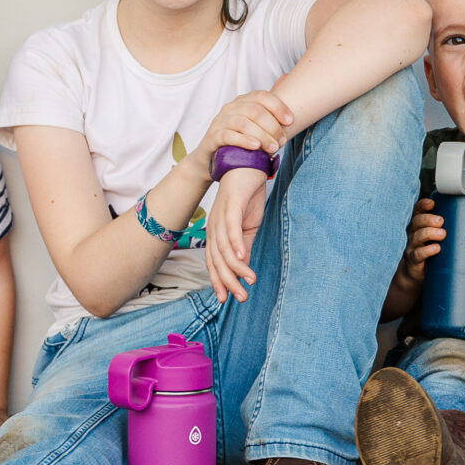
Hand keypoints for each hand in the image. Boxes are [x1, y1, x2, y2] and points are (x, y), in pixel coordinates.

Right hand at [196, 90, 294, 166]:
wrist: (212, 158)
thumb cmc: (240, 140)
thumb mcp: (255, 124)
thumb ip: (269, 110)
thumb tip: (287, 83)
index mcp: (243, 101)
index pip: (262, 96)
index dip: (278, 107)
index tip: (290, 121)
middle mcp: (230, 108)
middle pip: (255, 111)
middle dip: (272, 127)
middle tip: (282, 141)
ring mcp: (220, 122)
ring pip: (243, 123)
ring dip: (262, 136)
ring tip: (272, 148)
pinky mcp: (213, 137)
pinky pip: (228, 136)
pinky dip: (244, 140)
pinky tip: (255, 147)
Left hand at [204, 166, 270, 302]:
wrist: (248, 164)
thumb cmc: (247, 195)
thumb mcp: (248, 225)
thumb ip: (244, 245)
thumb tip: (244, 266)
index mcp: (218, 233)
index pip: (215, 262)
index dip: (219, 281)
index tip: (227, 300)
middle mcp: (215, 226)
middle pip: (217, 260)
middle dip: (228, 281)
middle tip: (241, 298)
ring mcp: (221, 216)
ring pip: (224, 248)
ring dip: (236, 267)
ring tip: (249, 281)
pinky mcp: (231, 205)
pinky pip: (231, 228)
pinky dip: (236, 244)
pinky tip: (243, 257)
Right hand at [398, 198, 444, 285]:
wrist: (417, 273)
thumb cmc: (432, 251)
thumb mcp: (437, 237)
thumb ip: (448, 228)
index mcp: (419, 225)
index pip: (418, 211)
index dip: (423, 205)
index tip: (432, 203)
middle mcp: (413, 233)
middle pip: (417, 221)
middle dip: (428, 219)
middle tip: (441, 221)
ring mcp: (412, 246)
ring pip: (417, 236)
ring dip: (429, 233)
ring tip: (442, 234)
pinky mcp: (413, 260)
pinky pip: (418, 254)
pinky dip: (427, 250)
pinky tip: (436, 249)